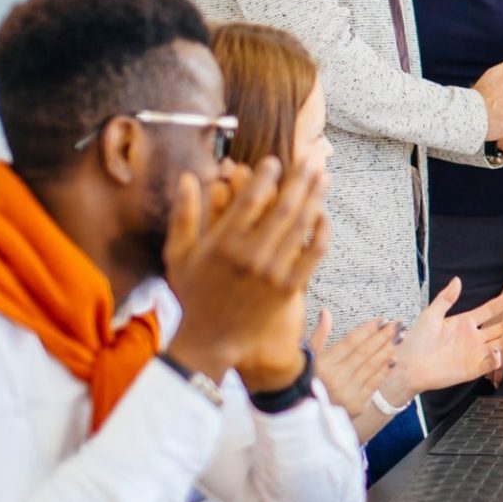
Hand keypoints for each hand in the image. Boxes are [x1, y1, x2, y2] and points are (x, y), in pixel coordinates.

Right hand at [165, 157, 329, 387]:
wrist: (210, 340)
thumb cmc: (191, 294)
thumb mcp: (178, 254)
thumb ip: (185, 214)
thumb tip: (190, 177)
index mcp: (222, 244)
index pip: (251, 199)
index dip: (266, 176)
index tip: (274, 162)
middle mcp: (251, 256)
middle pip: (283, 207)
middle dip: (299, 180)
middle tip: (310, 161)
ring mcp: (273, 273)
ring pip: (301, 226)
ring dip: (315, 198)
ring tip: (323, 178)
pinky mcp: (289, 288)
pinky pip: (313, 255)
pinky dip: (321, 232)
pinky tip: (323, 215)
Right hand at [311, 309, 398, 423]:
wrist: (302, 417)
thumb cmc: (304, 383)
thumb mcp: (307, 360)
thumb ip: (319, 335)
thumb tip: (326, 311)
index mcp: (323, 365)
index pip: (350, 342)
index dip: (368, 329)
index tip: (382, 319)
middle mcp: (336, 378)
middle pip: (365, 352)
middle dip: (384, 336)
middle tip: (398, 323)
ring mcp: (347, 393)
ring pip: (372, 366)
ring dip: (388, 350)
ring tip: (400, 337)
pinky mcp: (356, 405)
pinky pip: (374, 384)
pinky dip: (384, 370)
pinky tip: (393, 358)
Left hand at [391, 277, 502, 396]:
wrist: (408, 365)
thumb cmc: (417, 340)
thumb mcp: (431, 315)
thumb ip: (446, 298)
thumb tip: (457, 280)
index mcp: (465, 322)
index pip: (490, 310)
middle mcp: (473, 337)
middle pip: (499, 327)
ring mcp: (474, 353)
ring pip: (499, 343)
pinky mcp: (472, 369)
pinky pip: (489, 363)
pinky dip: (495, 358)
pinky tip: (496, 349)